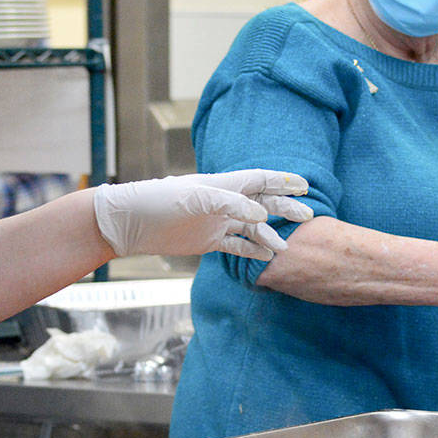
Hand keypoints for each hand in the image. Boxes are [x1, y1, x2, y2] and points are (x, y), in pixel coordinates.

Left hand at [92, 169, 312, 259]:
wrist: (129, 223)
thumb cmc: (158, 201)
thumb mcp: (195, 198)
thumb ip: (230, 204)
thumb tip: (262, 214)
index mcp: (222, 184)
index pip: (259, 180)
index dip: (282, 181)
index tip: (305, 186)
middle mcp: (223, 202)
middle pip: (261, 203)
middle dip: (284, 210)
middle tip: (308, 217)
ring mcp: (216, 222)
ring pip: (251, 227)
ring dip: (269, 235)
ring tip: (285, 248)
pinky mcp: (207, 241)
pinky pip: (235, 245)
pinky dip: (251, 250)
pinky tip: (266, 257)